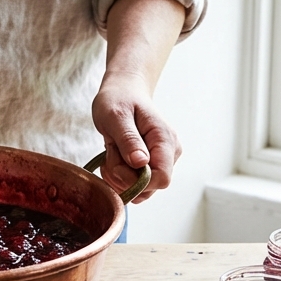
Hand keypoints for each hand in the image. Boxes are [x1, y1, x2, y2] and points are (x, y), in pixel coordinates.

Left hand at [92, 71, 181, 202]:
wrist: (123, 92)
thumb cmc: (119, 99)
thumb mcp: (116, 116)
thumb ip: (128, 140)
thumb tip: (140, 163)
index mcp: (165, 140)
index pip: (162, 178)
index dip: (137, 182)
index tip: (117, 165)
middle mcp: (170, 153)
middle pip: (150, 187)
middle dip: (124, 179)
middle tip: (110, 154)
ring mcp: (162, 160)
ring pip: (142, 189)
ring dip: (119, 178)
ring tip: (111, 153)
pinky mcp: (152, 164)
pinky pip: (137, 184)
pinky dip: (120, 177)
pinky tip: (114, 158)